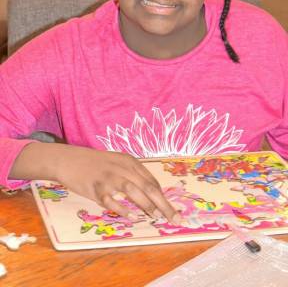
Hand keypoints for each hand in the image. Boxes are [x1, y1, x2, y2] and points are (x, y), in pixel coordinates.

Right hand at [56, 146, 179, 222]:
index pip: (152, 181)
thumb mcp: (117, 163)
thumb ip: (132, 176)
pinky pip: (111, 200)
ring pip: (133, 190)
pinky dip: (122, 209)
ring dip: (146, 205)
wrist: (69, 159)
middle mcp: (122, 167)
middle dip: (163, 204)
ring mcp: (109, 177)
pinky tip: (132, 217)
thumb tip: (150, 195)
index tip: (173, 210)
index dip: (164, 196)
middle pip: (147, 186)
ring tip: (156, 216)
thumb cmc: (95, 163)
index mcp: (129, 162)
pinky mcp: (95, 187)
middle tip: (174, 218)